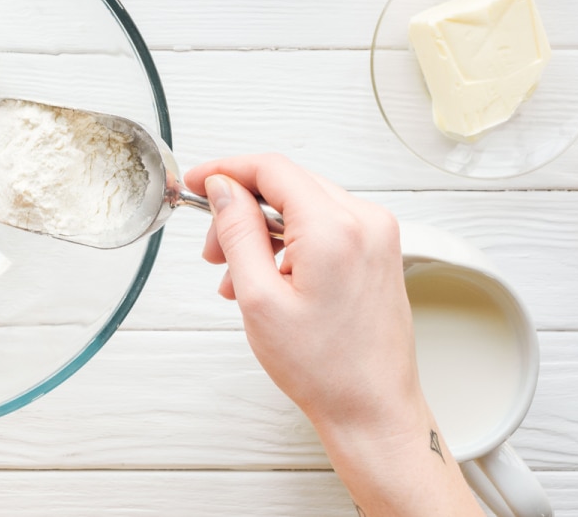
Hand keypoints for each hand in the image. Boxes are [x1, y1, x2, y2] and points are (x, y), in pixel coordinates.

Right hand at [186, 154, 479, 516]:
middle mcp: (366, 222)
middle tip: (213, 249)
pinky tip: (269, 277)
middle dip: (242, 208)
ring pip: (304, 204)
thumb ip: (237, 231)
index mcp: (335, 228)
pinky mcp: (380, 251)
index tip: (197, 184)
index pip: (271, 169)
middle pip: (288, 184)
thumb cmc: (323, 367)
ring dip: (263, 229)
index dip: (225, 170)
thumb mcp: (258, 298)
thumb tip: (224, 190)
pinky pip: (326, 224)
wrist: (372, 408)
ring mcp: (379, 236)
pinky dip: (290, 241)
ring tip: (239, 276)